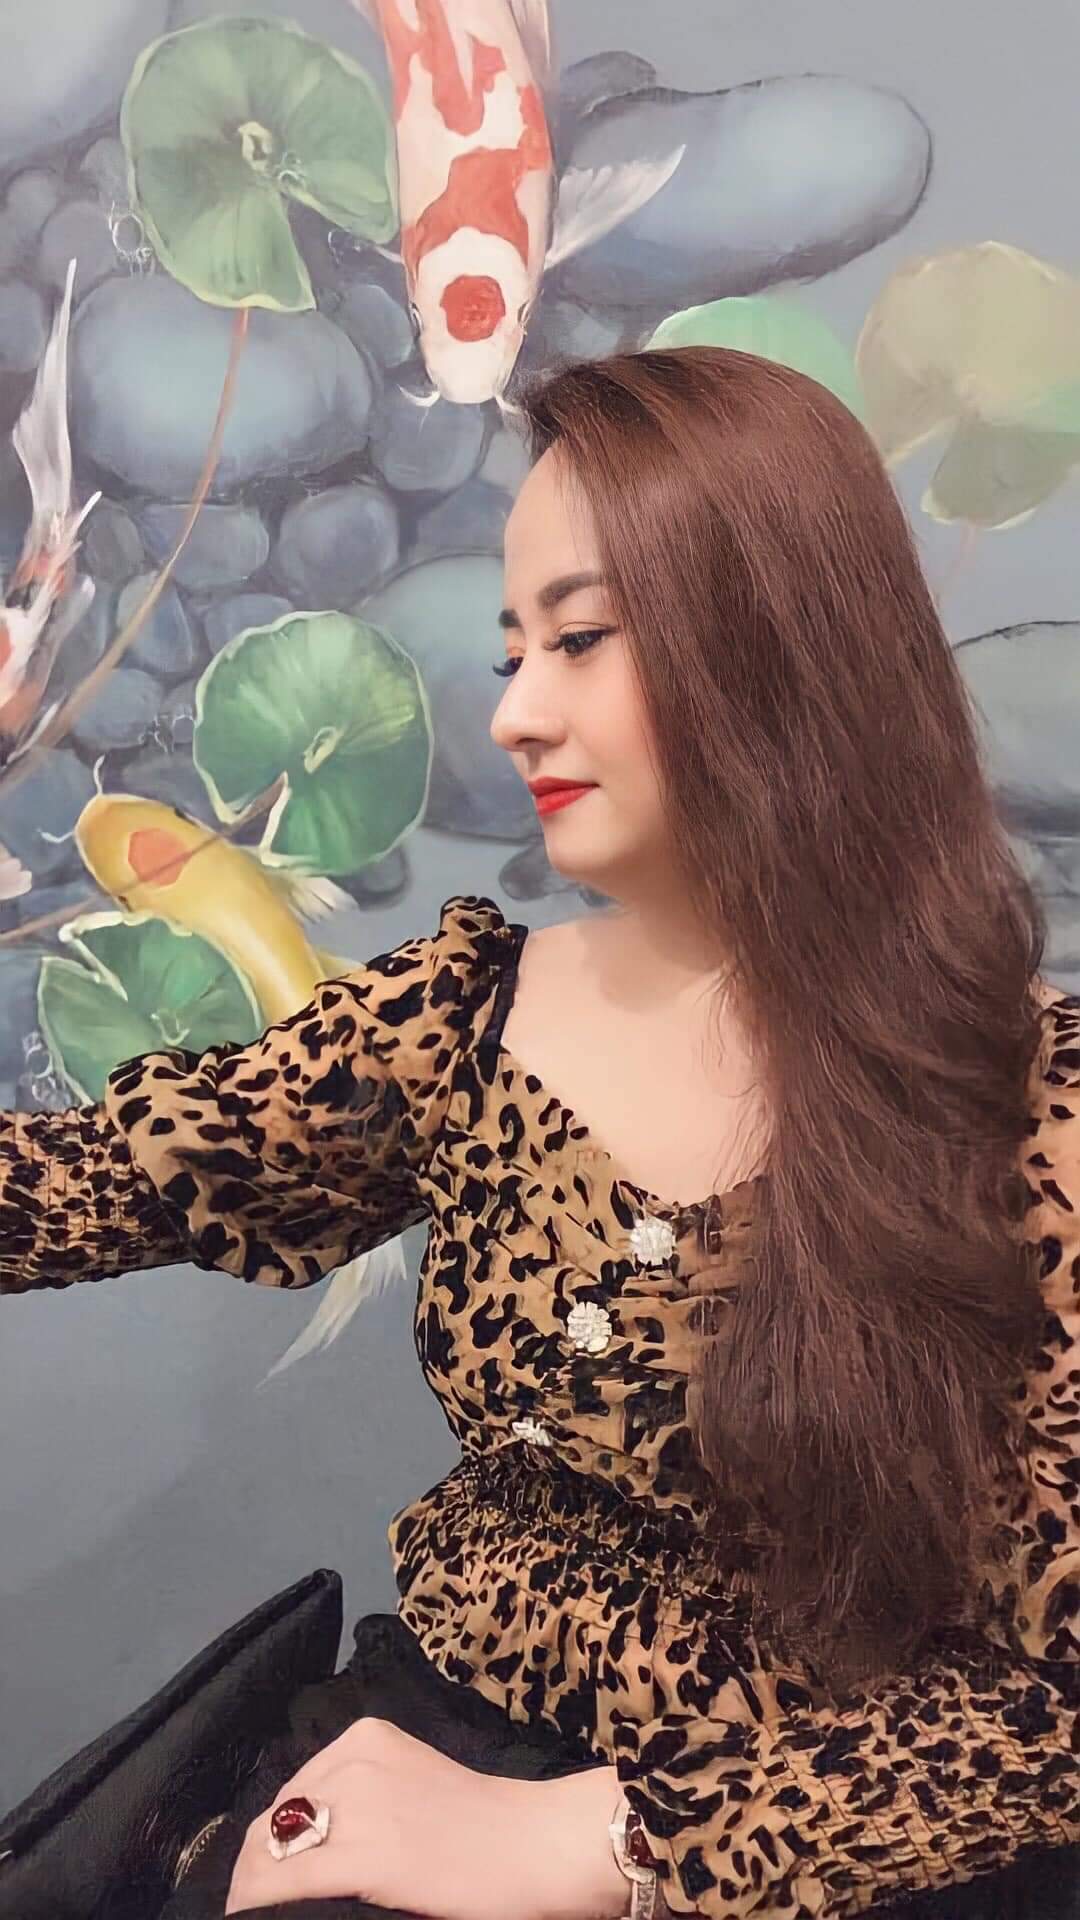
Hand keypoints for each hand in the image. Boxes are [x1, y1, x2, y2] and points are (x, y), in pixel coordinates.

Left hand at [224, 1716, 630, 1919]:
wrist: (538, 1843)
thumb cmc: (488, 1824)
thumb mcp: (414, 1785)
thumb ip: (366, 1800)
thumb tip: (315, 1845)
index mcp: (366, 1737)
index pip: (291, 1793)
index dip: (270, 1843)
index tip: (265, 1878)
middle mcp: (352, 1759)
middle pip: (274, 1821)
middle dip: (255, 1869)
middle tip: (254, 1907)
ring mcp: (357, 1804)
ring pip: (269, 1853)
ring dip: (254, 1890)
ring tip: (253, 1917)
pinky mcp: (365, 1853)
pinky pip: (287, 1882)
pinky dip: (263, 1905)